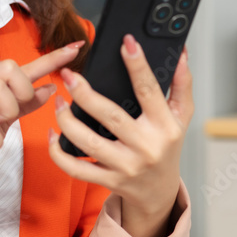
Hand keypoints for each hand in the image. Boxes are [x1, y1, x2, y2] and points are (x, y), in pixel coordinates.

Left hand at [49, 35, 193, 236]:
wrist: (160, 193)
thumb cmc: (168, 147)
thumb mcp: (182, 116)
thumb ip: (181, 84)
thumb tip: (179, 53)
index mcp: (164, 126)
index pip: (149, 91)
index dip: (138, 65)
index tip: (126, 43)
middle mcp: (145, 147)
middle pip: (110, 116)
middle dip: (85, 94)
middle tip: (68, 75)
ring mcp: (125, 166)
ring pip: (88, 142)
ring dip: (67, 120)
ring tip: (58, 102)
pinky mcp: (108, 181)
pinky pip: (77, 169)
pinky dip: (59, 153)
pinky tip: (53, 135)